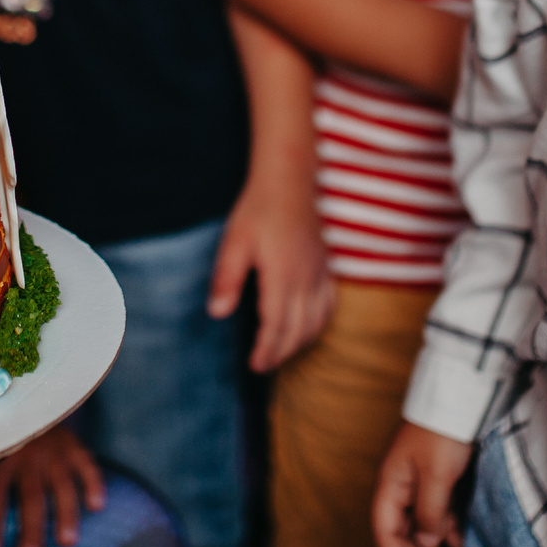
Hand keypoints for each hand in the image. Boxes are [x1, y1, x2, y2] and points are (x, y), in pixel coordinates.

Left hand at [0, 424, 106, 546]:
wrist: (22, 397)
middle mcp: (27, 455)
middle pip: (30, 496)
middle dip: (31, 530)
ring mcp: (53, 450)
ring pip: (60, 485)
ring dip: (65, 514)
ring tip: (67, 542)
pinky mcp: (72, 445)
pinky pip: (86, 464)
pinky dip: (93, 483)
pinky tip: (97, 506)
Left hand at [207, 172, 333, 372]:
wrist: (289, 181)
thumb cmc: (258, 209)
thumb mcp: (234, 242)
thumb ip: (226, 279)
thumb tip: (217, 313)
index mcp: (282, 276)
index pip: (277, 325)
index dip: (267, 349)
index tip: (255, 365)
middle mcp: (306, 279)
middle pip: (298, 329)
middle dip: (281, 352)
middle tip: (263, 365)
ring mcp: (319, 273)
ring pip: (317, 321)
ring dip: (300, 342)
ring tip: (281, 352)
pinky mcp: (325, 267)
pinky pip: (329, 305)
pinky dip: (320, 324)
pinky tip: (308, 329)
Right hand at [373, 422, 473, 546]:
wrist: (461, 399)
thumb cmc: (442, 433)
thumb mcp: (436, 475)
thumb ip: (430, 511)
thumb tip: (426, 542)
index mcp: (391, 484)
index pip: (385, 530)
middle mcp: (402, 487)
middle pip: (403, 533)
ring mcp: (421, 485)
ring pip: (422, 528)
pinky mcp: (440, 482)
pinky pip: (440, 516)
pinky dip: (448, 534)